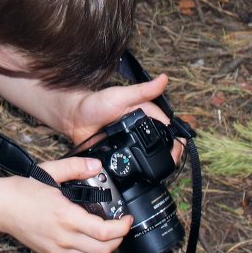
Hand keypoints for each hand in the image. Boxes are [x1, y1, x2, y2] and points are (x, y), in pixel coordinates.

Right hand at [0, 156, 132, 252]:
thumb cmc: (22, 191)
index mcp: (67, 217)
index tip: (127, 219)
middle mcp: (64, 238)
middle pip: (104, 250)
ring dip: (104, 248)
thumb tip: (96, 165)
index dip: (123, 227)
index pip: (105, 232)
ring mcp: (57, 249)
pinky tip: (85, 240)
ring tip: (105, 234)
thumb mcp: (50, 172)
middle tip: (120, 226)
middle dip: (118, 239)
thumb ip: (76, 166)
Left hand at [66, 74, 184, 161]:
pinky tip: (142, 173)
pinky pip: (134, 162)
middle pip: (163, 143)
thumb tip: (163, 79)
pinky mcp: (122, 152)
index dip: (175, 138)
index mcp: (146, 112)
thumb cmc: (95, 103)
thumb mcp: (120, 96)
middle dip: (169, 154)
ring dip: (156, 162)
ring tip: (160, 170)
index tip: (177, 148)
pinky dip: (139, 167)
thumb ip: (142, 91)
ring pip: (151, 155)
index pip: (167, 126)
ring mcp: (132, 141)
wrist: (74, 118)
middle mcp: (141, 127)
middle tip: (170, 162)